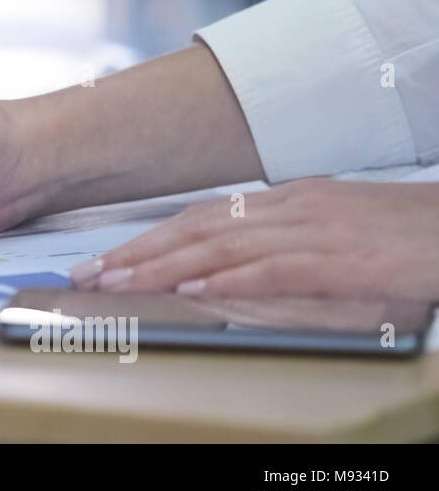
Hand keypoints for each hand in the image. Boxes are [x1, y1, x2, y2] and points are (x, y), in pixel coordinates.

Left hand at [72, 179, 438, 298]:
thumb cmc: (403, 234)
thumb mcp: (332, 228)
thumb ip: (278, 242)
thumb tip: (221, 266)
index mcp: (285, 200)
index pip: (199, 217)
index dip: (146, 238)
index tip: (103, 260)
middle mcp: (291, 208)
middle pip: (196, 228)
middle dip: (135, 252)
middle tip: (88, 276)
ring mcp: (316, 231)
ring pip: (222, 246)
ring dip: (163, 266)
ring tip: (118, 284)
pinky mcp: (342, 259)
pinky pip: (275, 269)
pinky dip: (230, 280)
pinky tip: (194, 290)